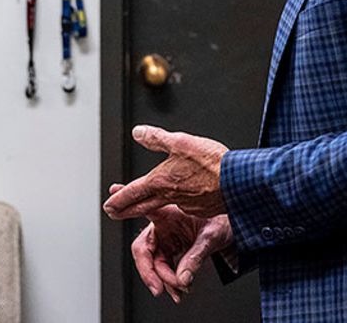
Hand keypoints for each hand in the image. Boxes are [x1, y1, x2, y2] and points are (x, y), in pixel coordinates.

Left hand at [103, 125, 228, 219]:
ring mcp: (186, 204)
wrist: (238, 181)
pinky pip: (187, 204)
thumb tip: (138, 132)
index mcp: (160, 181)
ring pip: (166, 204)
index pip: (132, 193)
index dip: (118, 200)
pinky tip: (190, 193)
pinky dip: (183, 200)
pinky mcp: (201, 209)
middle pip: (141, 206)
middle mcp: (170, 196)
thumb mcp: (180, 142)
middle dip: (125, 210)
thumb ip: (156, 138)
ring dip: (156, 202)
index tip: (108, 206)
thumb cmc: (211, 162)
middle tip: (114, 213)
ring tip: (154, 197)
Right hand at [126, 201, 233, 302]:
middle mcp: (162, 225)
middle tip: (157, 287)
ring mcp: (165, 239)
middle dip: (148, 271)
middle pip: (143, 249)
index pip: (143, 207)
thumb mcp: (211, 237)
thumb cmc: (222, 223)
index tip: (113, 196)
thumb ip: (195, 257)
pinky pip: (164, 269)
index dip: (125, 201)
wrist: (232, 230)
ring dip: (163, 280)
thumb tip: (183, 278)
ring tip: (178, 291)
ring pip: (153, 263)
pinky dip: (170, 282)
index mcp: (168, 212)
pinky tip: (178, 290)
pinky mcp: (171, 251)